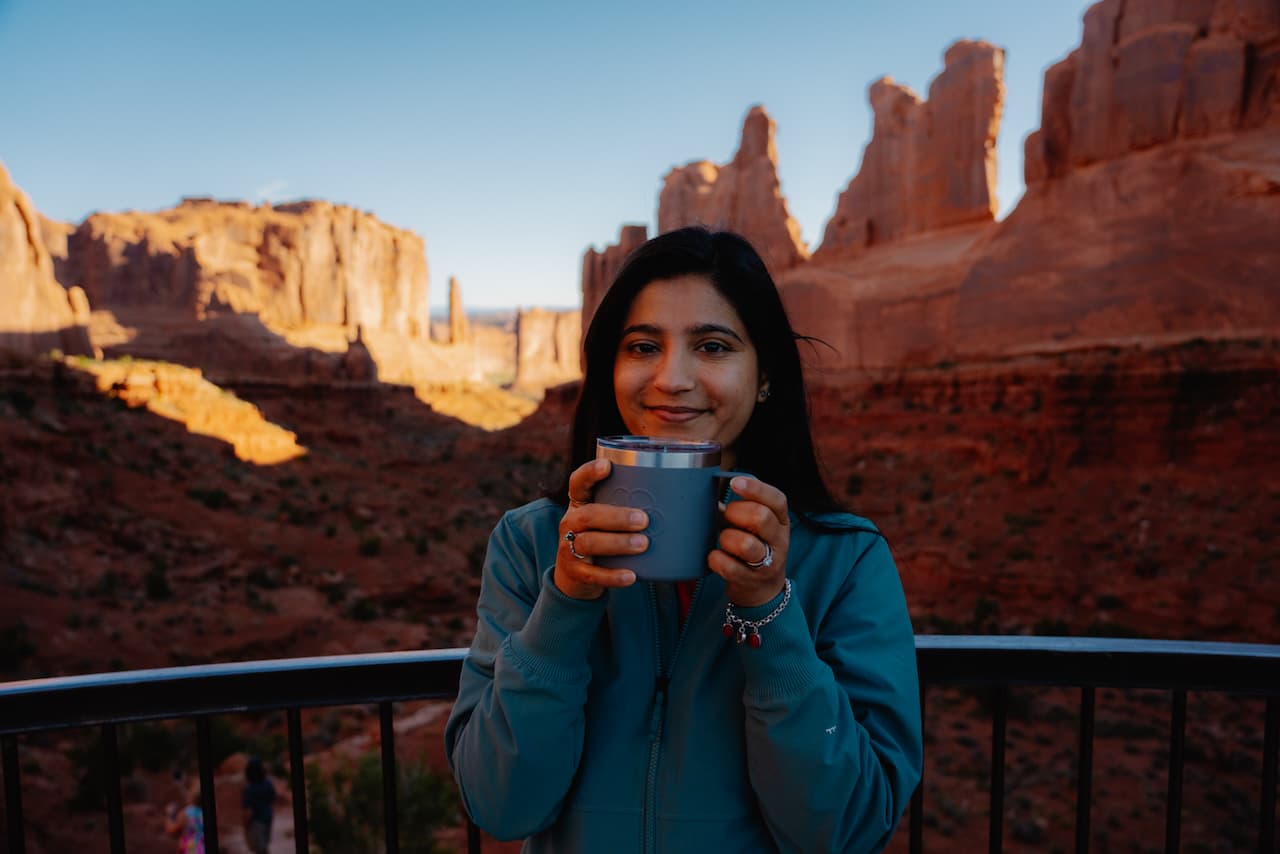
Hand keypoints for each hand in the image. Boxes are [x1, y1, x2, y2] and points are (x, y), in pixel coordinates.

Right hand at [555, 459, 648, 599]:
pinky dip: (613, 576)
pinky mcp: (576, 573)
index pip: (578, 482)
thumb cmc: (601, 535)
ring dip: (618, 543)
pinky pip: (594, 574)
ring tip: (643, 544)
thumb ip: (628, 503)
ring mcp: (570, 548)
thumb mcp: (605, 516)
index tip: (607, 466)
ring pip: (589, 543)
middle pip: (589, 515)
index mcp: (580, 503)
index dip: (589, 472)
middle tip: (644, 519)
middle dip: (617, 516)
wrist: (575, 575)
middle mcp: (571, 522)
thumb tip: (680, 491)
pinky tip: (632, 576)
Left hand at [709, 476, 788, 606]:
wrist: (763, 590)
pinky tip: (715, 557)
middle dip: (736, 513)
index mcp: (781, 521)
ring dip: (727, 538)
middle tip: (727, 517)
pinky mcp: (751, 581)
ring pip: (746, 544)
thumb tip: (707, 494)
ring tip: (724, 540)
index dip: (756, 488)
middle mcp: (779, 540)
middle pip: (761, 517)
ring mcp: (768, 563)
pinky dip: (717, 559)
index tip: (734, 483)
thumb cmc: (755, 548)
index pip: (777, 500)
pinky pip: (730, 567)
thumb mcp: (756, 526)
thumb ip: (740, 510)